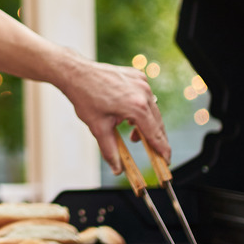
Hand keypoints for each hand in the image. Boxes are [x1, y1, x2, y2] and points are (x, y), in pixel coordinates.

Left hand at [54, 51, 170, 173]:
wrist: (76, 73)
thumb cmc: (85, 98)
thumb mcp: (98, 127)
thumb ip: (110, 151)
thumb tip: (117, 169)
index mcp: (136, 106)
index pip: (155, 133)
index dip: (162, 149)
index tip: (167, 160)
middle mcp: (143, 93)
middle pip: (157, 122)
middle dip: (156, 139)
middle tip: (155, 153)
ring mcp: (142, 82)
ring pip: (153, 109)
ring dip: (147, 124)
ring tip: (133, 134)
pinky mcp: (138, 76)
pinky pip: (146, 97)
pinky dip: (142, 109)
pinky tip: (129, 116)